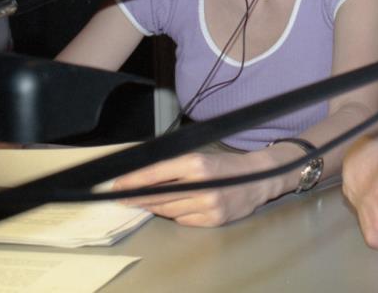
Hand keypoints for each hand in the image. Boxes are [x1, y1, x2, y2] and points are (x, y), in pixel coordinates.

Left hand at [112, 151, 275, 226]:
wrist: (260, 178)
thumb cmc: (227, 165)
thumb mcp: (201, 157)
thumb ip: (175, 166)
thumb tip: (144, 176)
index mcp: (197, 163)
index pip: (156, 174)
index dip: (134, 181)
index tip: (118, 186)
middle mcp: (202, 185)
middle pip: (159, 196)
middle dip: (139, 198)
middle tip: (124, 199)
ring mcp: (208, 205)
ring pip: (169, 211)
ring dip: (156, 207)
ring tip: (149, 203)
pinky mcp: (214, 220)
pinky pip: (184, 220)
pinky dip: (177, 215)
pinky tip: (179, 208)